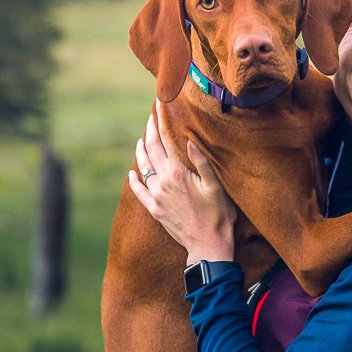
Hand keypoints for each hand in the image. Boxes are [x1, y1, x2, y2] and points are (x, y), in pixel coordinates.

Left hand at [128, 105, 236, 262]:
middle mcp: (162, 182)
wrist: (207, 246)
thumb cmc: (218, 216)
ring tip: (142, 139)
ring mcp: (156, 196)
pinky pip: (138, 191)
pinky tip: (132, 172)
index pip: (165, 140)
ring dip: (141, 151)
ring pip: (143, 167)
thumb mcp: (215, 186)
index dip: (161, 121)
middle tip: (150, 117)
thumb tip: (190, 140)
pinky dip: (134, 179)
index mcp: (178, 173)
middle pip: (151, 149)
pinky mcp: (154, 209)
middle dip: (150, 131)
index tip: (158, 106)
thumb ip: (202, 162)